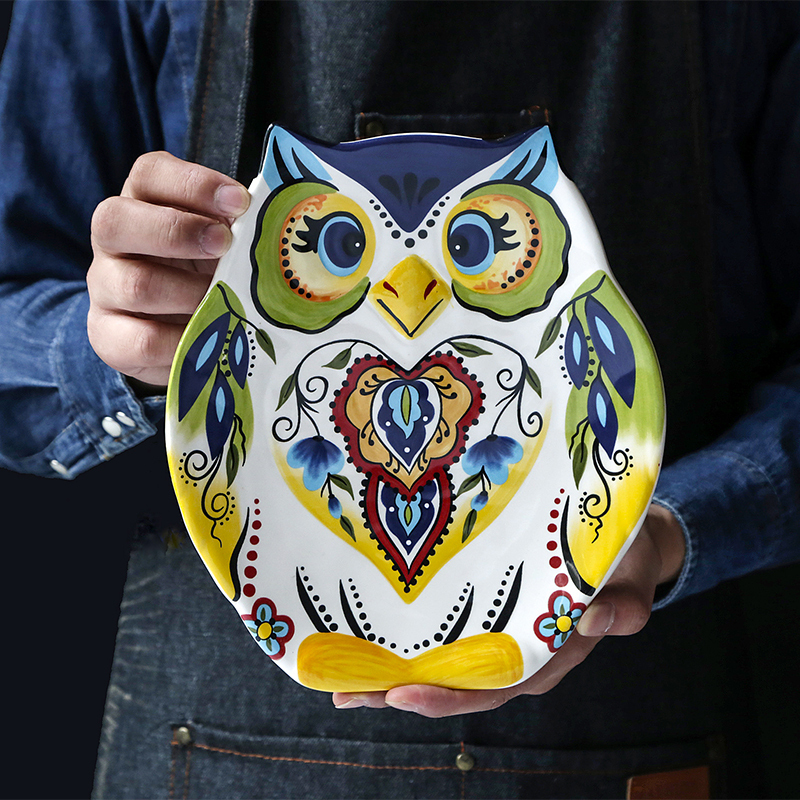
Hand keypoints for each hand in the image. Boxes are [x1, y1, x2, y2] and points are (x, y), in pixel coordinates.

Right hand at [86, 151, 250, 388]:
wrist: (184, 337)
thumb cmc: (210, 278)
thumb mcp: (225, 249)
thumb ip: (239, 233)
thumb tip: (275, 231)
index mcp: (142, 204)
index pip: (149, 175)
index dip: (193, 184)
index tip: (241, 202)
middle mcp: (113, 241)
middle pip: (115, 220)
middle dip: (177, 231)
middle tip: (225, 245)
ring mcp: (104, 289)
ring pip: (133, 285)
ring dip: (188, 293)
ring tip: (226, 301)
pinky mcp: (109, 336)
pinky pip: (140, 340)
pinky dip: (182, 342)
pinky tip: (211, 338)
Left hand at [332, 503, 684, 716]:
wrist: (623, 544)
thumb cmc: (623, 561)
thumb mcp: (629, 579)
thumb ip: (623, 605)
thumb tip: (595, 620)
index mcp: (548, 657)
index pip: (490, 687)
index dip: (446, 694)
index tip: (401, 692)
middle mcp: (516, 655)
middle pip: (453, 683)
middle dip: (399, 690)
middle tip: (344, 692)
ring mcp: (499, 635)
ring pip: (441, 662)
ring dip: (393, 669)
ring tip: (339, 673)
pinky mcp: (487, 612)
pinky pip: (445, 633)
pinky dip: (407, 637)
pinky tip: (369, 633)